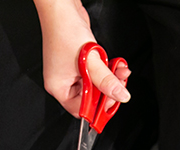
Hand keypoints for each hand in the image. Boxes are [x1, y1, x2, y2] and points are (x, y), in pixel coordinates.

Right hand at [34, 0, 130, 117]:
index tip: (113, 101)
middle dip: (109, 91)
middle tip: (121, 84)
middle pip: (91, 99)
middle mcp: (64, 82)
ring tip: (121, 71)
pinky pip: (98, 74)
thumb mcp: (90, 62)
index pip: (81, 109)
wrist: (62, 9)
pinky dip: (108, 71)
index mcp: (59, 87)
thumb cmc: (65, 32)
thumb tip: (120, 96)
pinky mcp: (81, 64)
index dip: (98, 108)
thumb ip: (106, 81)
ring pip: (97, 86)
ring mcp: (72, 73)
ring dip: (112, 80)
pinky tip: (116, 64)